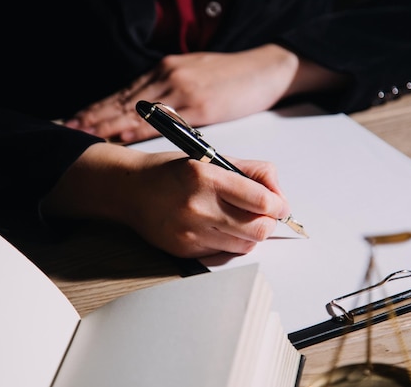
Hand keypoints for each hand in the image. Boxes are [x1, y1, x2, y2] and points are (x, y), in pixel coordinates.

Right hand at [40, 143, 289, 257]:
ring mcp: (189, 232)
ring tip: (240, 219)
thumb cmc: (174, 172)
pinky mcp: (184, 251)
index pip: (261, 201)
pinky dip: (230, 242)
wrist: (131, 190)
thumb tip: (279, 197)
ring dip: (250, 234)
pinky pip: (223, 253)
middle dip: (269, 222)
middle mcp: (197, 206)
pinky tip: (218, 227)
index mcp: (206, 176)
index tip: (279, 205)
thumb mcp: (212, 158)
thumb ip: (252, 173)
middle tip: (265, 214)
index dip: (279, 206)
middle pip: (258, 229)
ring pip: (245, 245)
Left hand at [64, 44, 299, 142]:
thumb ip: (171, 93)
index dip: (98, 108)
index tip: (74, 119)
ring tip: (80, 131)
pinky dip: (137, 126)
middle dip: (92, 115)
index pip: (125, 94)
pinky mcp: (200, 105)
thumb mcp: (195, 78)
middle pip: (122, 100)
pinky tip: (118, 132)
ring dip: (105, 121)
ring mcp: (182, 90)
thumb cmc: (232, 77)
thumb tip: (150, 114)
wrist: (265, 68)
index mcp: (165, 72)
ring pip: (135, 108)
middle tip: (65, 127)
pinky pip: (162, 119)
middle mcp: (168, 78)